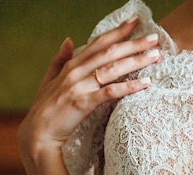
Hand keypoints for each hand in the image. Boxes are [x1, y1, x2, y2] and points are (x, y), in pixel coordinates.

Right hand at [18, 17, 158, 155]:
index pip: (98, 43)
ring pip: (112, 68)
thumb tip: (67, 40)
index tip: (135, 22)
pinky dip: (129, 86)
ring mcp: (79, 86)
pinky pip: (110, 92)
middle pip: (109, 52)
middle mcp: (76, 71)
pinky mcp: (83, 103)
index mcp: (71, 65)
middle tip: (154, 38)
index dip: (117, 31)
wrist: (37, 134)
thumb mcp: (49, 80)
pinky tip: (146, 83)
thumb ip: (59, 60)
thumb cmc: (46, 109)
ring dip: (136, 61)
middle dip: (133, 43)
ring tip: (155, 56)